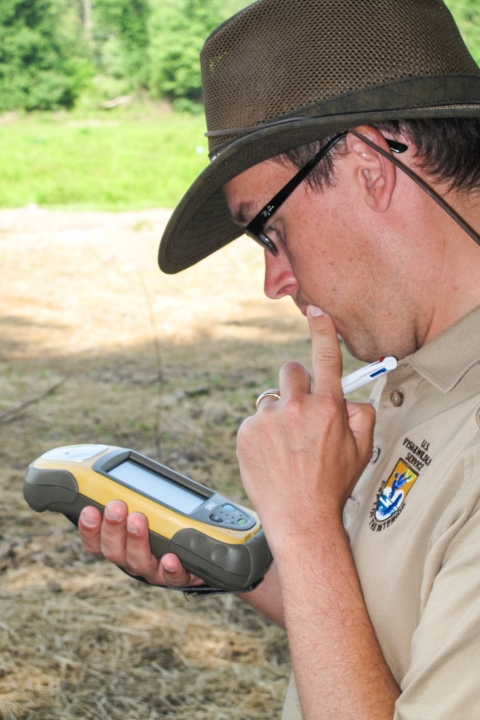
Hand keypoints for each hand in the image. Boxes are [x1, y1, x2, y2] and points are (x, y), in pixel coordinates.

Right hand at [78, 500, 204, 586]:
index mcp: (120, 542)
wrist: (205, 543)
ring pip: (139, 562)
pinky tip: (170, 557)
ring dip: (136, 541)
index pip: (95, 540)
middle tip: (116, 507)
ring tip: (138, 520)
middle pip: (113, 551)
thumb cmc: (169, 520)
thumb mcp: (146, 503)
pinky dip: (170, 568)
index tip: (89, 509)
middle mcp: (132, 558)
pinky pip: (173, 577)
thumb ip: (130, 490)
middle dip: (113, 527)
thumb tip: (116, 466)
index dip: (89, 528)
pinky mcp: (179, 576)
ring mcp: (154, 569)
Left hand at [236, 306, 374, 552]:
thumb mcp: (361, 450)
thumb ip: (361, 414)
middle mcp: (296, 408)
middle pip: (290, 371)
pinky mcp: (246, 433)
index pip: (326, 357)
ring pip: (270, 399)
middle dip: (296, 386)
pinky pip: (254, 420)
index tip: (314, 311)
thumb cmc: (332, 487)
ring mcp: (268, 420)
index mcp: (327, 408)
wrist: (300, 518)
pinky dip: (261, 433)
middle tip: (299, 412)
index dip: (321, 329)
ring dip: (277, 414)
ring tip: (285, 446)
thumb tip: (350, 396)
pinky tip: (271, 455)